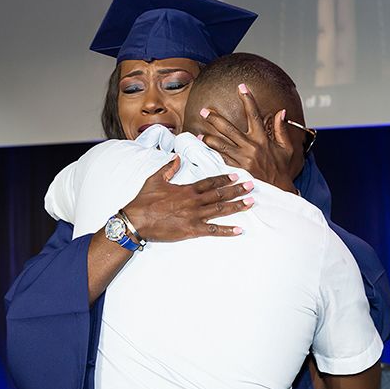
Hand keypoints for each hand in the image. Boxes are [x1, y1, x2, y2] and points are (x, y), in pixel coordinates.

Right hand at [122, 155, 254, 241]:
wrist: (136, 220)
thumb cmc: (144, 200)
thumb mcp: (155, 179)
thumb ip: (168, 168)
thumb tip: (177, 157)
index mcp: (187, 189)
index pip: (210, 182)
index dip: (224, 179)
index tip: (237, 176)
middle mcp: (194, 202)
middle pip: (220, 195)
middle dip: (237, 190)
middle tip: (252, 186)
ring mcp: (194, 216)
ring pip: (220, 210)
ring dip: (237, 206)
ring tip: (251, 203)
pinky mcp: (191, 230)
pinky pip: (213, 230)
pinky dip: (227, 231)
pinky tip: (239, 230)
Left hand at [199, 84, 297, 192]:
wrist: (279, 189)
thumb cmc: (281, 168)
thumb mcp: (286, 148)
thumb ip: (281, 129)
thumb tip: (281, 112)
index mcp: (262, 138)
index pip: (254, 114)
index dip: (248, 99)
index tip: (241, 87)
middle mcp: (251, 146)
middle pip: (229, 128)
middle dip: (216, 118)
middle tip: (204, 110)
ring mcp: (242, 158)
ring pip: (221, 144)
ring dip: (208, 138)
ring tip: (198, 133)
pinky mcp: (237, 168)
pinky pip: (222, 158)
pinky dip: (212, 153)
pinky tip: (204, 149)